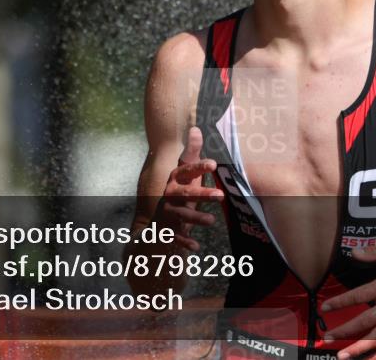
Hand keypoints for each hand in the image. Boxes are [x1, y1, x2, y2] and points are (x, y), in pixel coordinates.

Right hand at [150, 126, 223, 251]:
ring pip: (180, 214)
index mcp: (173, 179)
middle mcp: (168, 194)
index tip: (214, 164)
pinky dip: (184, 242)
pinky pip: (175, 236)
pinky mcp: (166, 228)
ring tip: (211, 221)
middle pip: (184, 193)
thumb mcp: (184, 171)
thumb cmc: (177, 188)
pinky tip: (196, 247)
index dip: (199, 166)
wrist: (154, 216)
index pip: (185, 170)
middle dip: (202, 194)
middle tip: (221, 196)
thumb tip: (196, 128)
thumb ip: (191, 152)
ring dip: (195, 217)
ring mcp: (166, 211)